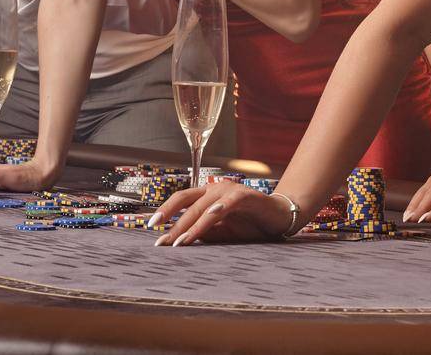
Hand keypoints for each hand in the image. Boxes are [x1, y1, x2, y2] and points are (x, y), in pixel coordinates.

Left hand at [149, 182, 293, 246]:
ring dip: (190, 224)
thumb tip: (178, 242)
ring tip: (179, 242)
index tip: (152, 228)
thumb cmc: (249, 225)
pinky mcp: (245, 195)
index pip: (180, 200)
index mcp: (206, 195)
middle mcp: (215, 188)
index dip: (165, 211)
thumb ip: (202, 233)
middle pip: (186, 200)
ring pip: (203, 205)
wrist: (278, 219)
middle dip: (171, 222)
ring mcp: (229, 190)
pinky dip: (215, 213)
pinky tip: (207, 219)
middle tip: (161, 241)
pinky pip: (226, 204)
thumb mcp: (221, 233)